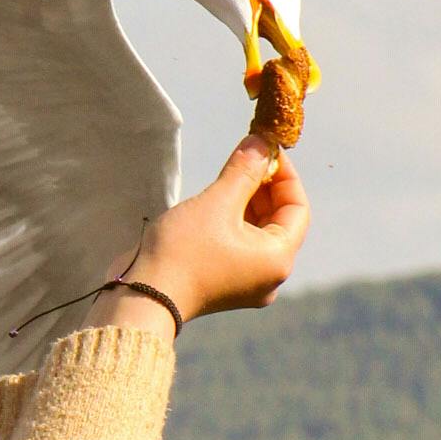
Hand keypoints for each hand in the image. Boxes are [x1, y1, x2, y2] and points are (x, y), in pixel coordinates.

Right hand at [97, 138, 310, 331]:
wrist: (143, 297)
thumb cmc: (183, 252)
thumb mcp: (218, 202)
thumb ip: (244, 170)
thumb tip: (261, 142)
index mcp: (278, 258)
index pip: (297, 207)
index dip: (284, 173)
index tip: (265, 148)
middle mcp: (269, 274)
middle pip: (279, 219)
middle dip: (264, 185)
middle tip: (245, 155)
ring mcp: (247, 282)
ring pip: (258, 231)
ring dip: (247, 200)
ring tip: (228, 174)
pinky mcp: (226, 282)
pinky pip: (240, 244)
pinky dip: (234, 220)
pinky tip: (217, 199)